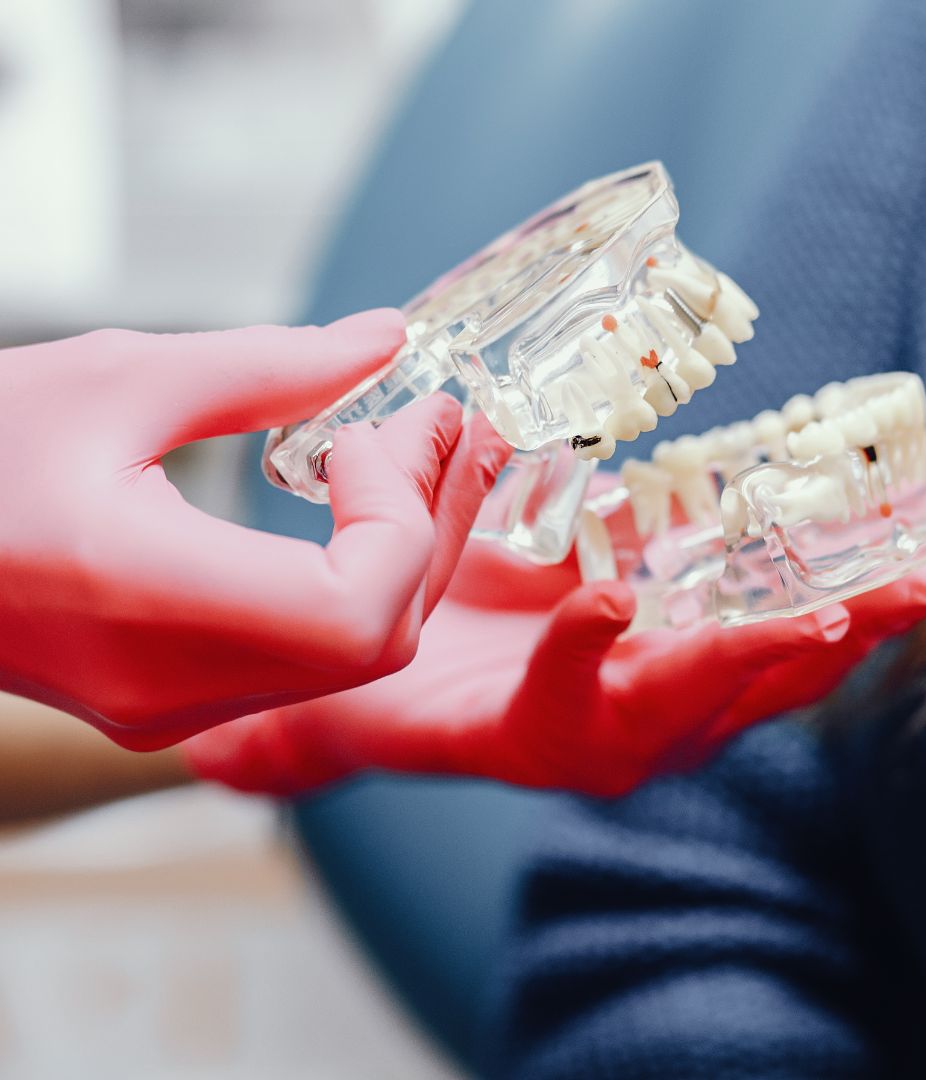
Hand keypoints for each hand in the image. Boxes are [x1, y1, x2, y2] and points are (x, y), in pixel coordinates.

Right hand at [0, 313, 511, 747]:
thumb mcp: (116, 377)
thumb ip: (268, 366)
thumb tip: (382, 339)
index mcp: (147, 604)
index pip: (357, 614)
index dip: (398, 521)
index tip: (368, 433)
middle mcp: (172, 686)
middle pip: (378, 641)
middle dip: (430, 528)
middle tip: (443, 429)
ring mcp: (177, 708)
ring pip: (355, 658)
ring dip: (405, 553)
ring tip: (416, 454)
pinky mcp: (178, 699)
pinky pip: (309, 658)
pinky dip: (358, 580)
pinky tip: (361, 507)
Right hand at [181, 483, 925, 795]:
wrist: (465, 674)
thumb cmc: (409, 689)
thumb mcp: (349, 713)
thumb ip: (298, 739)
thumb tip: (225, 762)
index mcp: (542, 734)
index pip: (575, 711)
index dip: (594, 662)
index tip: (610, 600)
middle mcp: (629, 716)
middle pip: (717, 692)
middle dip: (787, 647)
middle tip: (862, 599)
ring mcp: (687, 674)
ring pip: (787, 653)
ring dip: (866, 606)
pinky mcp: (716, 627)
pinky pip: (805, 604)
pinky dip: (873, 569)